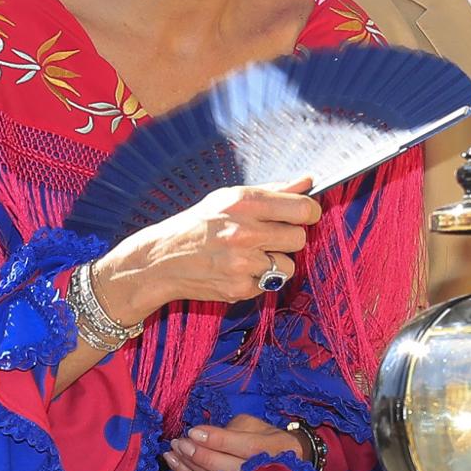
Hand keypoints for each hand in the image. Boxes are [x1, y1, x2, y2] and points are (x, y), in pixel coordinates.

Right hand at [92, 177, 320, 326]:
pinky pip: (269, 284)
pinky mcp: (239, 289)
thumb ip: (273, 191)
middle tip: (269, 236)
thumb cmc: (198, 224)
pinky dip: (258, 279)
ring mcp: (242, 263)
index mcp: (244, 203)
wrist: (161, 259)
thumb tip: (308, 181)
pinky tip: (236, 270)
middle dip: (289, 238)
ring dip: (275, 262)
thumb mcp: (229, 198)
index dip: (309, 212)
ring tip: (249, 255)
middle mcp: (245, 232)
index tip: (305, 215)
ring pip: (288, 265)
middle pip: (300, 238)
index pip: (302, 209)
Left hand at [165, 413, 305, 470]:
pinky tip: (174, 463)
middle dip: (198, 455)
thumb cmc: (270, 441)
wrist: (289, 469)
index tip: (193, 430)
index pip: (240, 446)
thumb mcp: (259, 426)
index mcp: (267, 450)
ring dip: (189, 466)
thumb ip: (235, 428)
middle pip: (224, 467)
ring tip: (172, 451)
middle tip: (179, 442)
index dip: (216, 439)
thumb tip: (207, 433)